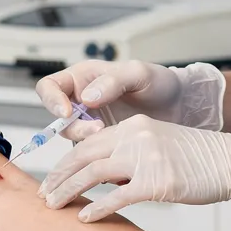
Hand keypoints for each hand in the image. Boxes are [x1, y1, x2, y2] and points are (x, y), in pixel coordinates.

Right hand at [35, 60, 225, 141]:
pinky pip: (89, 155)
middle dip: (74, 127)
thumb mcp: (139, 74)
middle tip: (97, 130)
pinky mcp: (101, 145)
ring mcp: (90, 124)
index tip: (67, 111)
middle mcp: (81, 102)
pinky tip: (117, 154)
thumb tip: (86, 98)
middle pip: (58, 119)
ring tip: (111, 139)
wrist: (180, 108)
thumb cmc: (159, 83)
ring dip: (86, 144)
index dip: (51, 100)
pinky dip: (99, 157)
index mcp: (82, 78)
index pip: (49, 88)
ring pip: (72, 140)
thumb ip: (113, 82)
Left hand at [39, 115, 230, 222]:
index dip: (66, 162)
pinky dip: (96, 208)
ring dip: (68, 191)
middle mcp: (136, 136)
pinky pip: (116, 196)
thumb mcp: (160, 144)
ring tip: (54, 206)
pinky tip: (85, 218)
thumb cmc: (201, 159)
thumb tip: (104, 177)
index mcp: (134, 126)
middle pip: (83, 155)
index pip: (88, 142)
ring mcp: (146, 158)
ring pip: (92, 174)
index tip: (52, 178)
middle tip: (44, 195)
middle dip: (58, 177)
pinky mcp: (157, 181)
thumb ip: (131, 153)